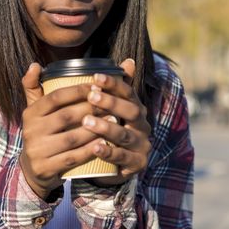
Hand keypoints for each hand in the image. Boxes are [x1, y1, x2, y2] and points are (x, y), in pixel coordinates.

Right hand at [18, 63, 99, 199]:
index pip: (56, 97)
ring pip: (72, 138)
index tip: (98, 86)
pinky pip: (72, 158)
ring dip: (95, 129)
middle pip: (66, 116)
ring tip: (113, 120)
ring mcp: (38, 150)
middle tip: (111, 103)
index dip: (78, 90)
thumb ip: (34, 87)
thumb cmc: (42, 133)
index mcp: (30, 113)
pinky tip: (105, 143)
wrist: (32, 169)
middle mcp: (31, 130)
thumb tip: (34, 64)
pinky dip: (90, 150)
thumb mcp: (34, 111)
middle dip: (91, 109)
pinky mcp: (45, 168)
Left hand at [81, 58, 151, 185]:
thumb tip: (128, 60)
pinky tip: (95, 147)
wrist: (117, 167)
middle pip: (131, 111)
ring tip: (86, 121)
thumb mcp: (114, 110)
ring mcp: (141, 145)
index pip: (128, 92)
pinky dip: (109, 153)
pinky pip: (123, 158)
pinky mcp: (137, 164)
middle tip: (91, 96)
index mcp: (136, 109)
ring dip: (106, 128)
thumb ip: (117, 88)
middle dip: (111, 103)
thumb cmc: (112, 132)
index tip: (95, 77)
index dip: (114, 84)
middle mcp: (142, 125)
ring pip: (125, 135)